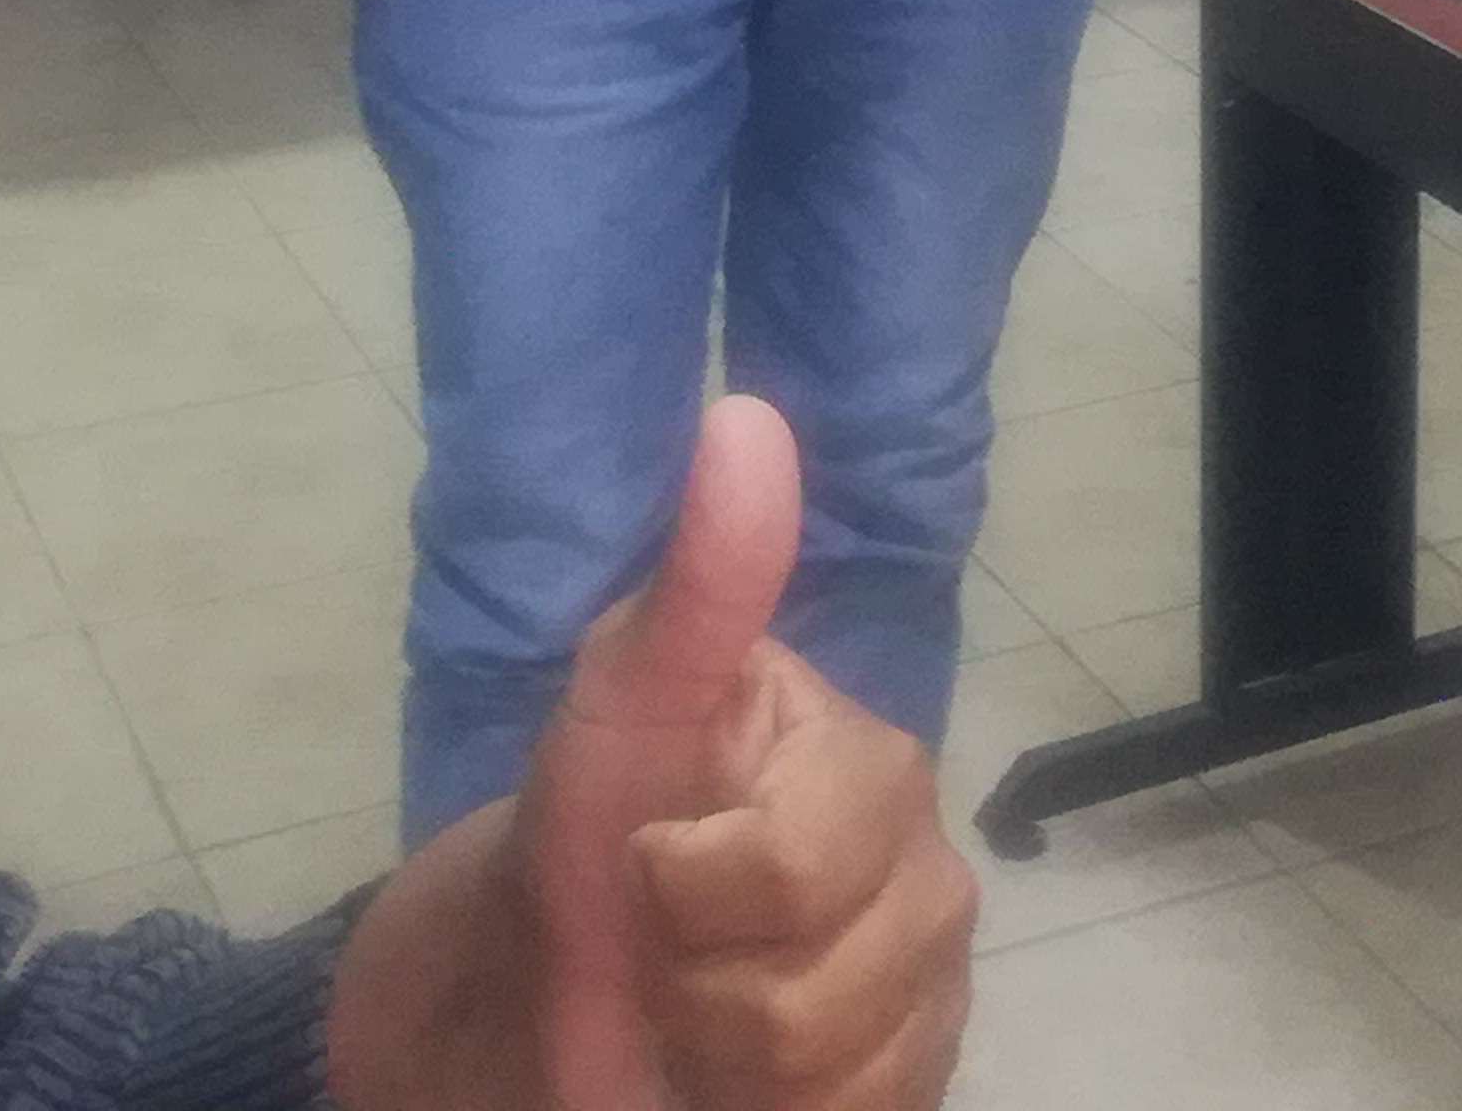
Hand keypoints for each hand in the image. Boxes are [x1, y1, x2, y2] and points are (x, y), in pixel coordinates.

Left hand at [331, 400, 974, 1110]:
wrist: (531, 999)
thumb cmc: (572, 848)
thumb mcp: (605, 714)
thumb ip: (693, 585)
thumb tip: (745, 417)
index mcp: (858, 755)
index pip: (801, 858)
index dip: (685, 885)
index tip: (641, 861)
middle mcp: (923, 863)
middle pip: (829, 990)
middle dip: (702, 987)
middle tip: (661, 949)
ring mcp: (929, 983)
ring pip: (840, 1073)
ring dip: (724, 1061)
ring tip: (691, 1015)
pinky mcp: (915, 1078)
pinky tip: (735, 1076)